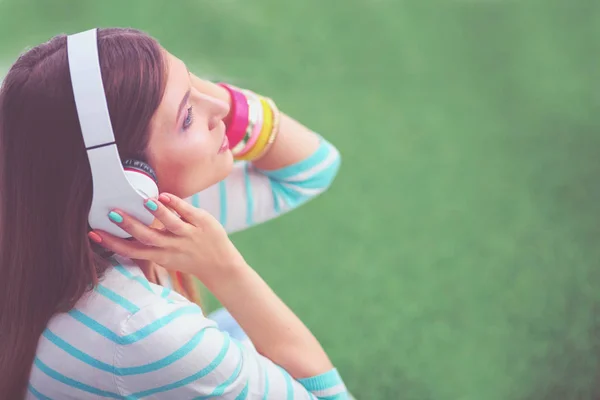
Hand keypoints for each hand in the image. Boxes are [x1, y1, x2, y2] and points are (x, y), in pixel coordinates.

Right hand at [90, 193, 246, 284]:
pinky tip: (164, 195)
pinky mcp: (202, 223)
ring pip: (170, 224)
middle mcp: (172, 247)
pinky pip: (187, 212)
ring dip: (157, 213)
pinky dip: (175, 204)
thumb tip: (128, 226)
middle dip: (130, 226)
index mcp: (160, 255)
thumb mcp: (167, 256)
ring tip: (144, 202)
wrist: (220, 266)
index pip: (132, 251)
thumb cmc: (188, 257)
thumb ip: (150, 242)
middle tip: (113, 214)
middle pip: (147, 237)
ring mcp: (188, 234)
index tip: (95, 232)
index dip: (113, 243)